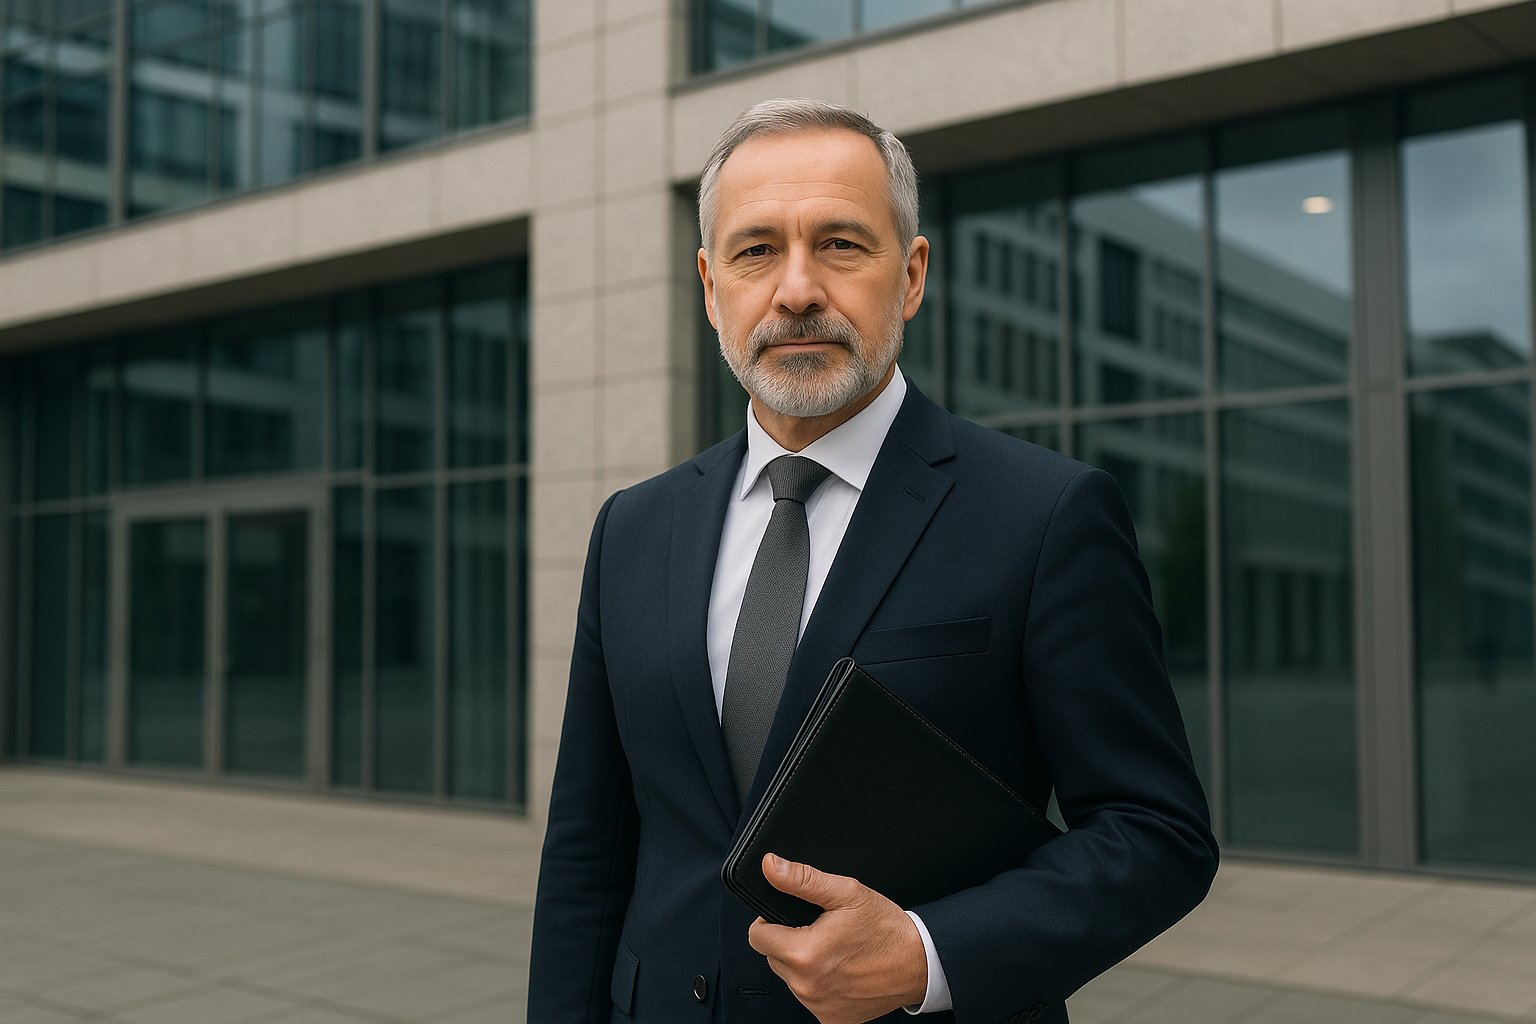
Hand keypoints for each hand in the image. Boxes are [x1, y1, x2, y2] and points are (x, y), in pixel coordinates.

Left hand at [747, 853, 927, 1023]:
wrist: (920, 963)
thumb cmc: (885, 928)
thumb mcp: (846, 893)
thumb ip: (802, 880)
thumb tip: (771, 867)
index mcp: (804, 954)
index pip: (757, 936)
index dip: (770, 921)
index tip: (792, 917)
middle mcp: (807, 986)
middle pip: (773, 957)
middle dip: (789, 941)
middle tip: (819, 930)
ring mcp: (818, 1006)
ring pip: (790, 978)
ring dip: (803, 964)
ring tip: (833, 950)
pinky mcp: (831, 1020)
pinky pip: (810, 998)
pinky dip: (819, 985)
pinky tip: (840, 971)